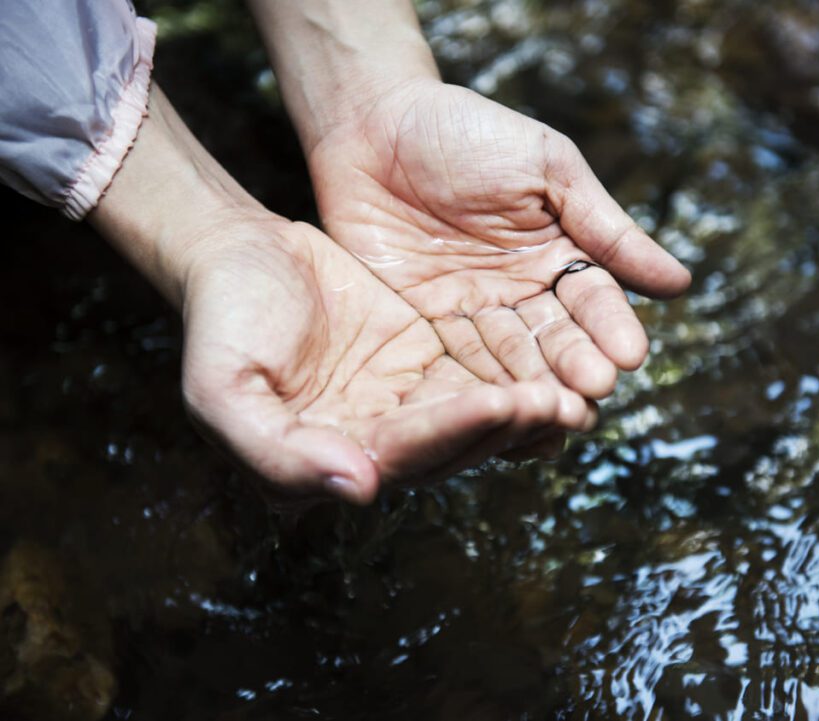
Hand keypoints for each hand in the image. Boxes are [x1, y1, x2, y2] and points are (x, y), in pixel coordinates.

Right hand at [179, 217, 595, 502]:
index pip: (399, 456)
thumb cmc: (221, 320)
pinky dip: (515, 376)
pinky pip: (476, 374)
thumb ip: (277, 453)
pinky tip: (557, 369)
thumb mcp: (221, 390)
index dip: (450, 432)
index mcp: (324, 463)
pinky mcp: (425, 363)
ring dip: (522, 411)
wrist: (239, 254)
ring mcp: (401, 405)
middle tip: (558, 403)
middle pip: (449, 447)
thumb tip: (361, 489)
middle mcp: (370, 445)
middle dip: (503, 427)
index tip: (499, 402)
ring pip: (472, 419)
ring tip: (573, 394)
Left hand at [307, 78, 690, 399]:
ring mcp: (471, 315)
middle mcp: (521, 295)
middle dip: (574, 367)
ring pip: (509, 363)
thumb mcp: (547, 168)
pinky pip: (452, 365)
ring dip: (531, 390)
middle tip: (593, 392)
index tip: (629, 355)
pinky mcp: (421, 328)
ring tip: (554, 416)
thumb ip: (605, 227)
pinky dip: (475, 392)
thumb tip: (680, 283)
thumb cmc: (468, 131)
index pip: (592, 300)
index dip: (610, 327)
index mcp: (558, 256)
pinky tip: (496, 418)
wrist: (374, 122)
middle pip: (554, 341)